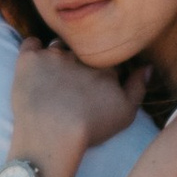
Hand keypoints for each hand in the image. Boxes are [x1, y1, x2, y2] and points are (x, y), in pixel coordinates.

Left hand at [8, 37, 144, 175]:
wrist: (53, 133)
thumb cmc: (91, 127)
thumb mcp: (125, 113)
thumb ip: (138, 87)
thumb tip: (146, 67)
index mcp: (103, 65)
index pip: (103, 58)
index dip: (99, 70)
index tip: (93, 85)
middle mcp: (79, 54)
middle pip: (80, 50)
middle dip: (77, 61)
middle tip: (71, 82)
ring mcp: (53, 54)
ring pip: (56, 46)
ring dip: (56, 56)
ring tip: (52, 75)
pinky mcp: (29, 58)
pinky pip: (31, 43)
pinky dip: (33, 50)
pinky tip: (35, 65)